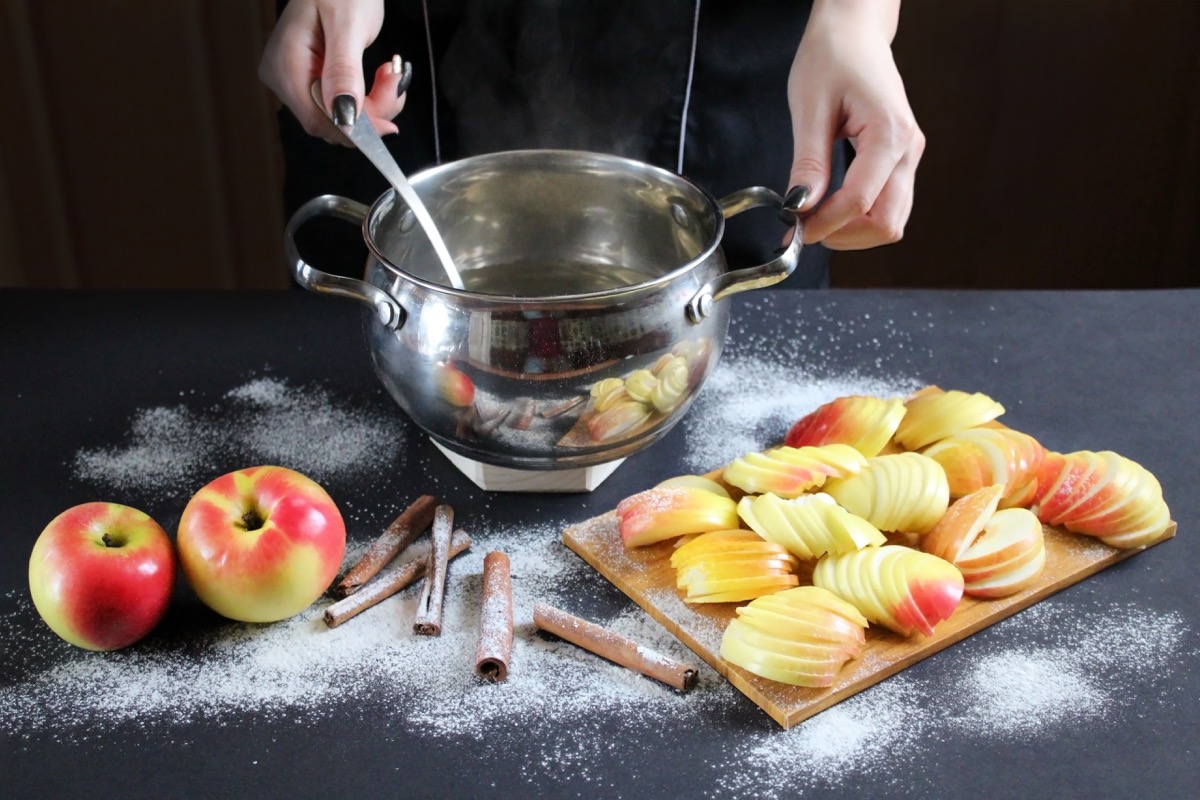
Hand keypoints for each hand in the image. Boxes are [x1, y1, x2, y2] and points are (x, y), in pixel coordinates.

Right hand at [258, 0, 408, 140]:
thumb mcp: (347, 25)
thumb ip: (343, 70)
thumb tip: (343, 115)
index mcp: (285, 65)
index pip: (318, 119)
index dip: (354, 130)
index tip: (388, 126)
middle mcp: (285, 77)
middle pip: (331, 121)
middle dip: (370, 113)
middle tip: (393, 83)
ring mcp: (299, 79)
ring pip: (342, 115)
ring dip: (375, 104)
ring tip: (389, 72)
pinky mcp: (315, 78)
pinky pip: (344, 103)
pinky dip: (370, 97)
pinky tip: (380, 76)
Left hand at [787, 0, 924, 249]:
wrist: (854, 31)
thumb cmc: (833, 56)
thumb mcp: (809, 107)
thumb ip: (809, 162)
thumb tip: (801, 206)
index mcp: (890, 133)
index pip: (860, 202)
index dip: (825, 224)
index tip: (794, 229)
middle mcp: (908, 149)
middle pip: (887, 223)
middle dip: (844, 236)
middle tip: (804, 230)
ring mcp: (908, 156)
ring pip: (890, 220)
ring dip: (852, 232)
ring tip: (814, 220)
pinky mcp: (900, 159)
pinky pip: (886, 205)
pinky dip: (858, 217)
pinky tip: (829, 208)